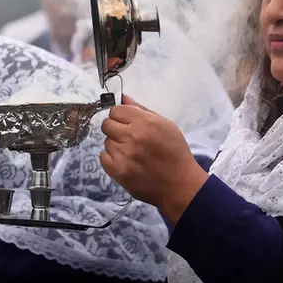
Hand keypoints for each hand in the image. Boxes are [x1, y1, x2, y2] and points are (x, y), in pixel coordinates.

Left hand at [99, 95, 207, 223]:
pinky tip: (126, 161)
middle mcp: (133, 137)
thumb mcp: (165, 125)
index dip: (121, 116)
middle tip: (128, 138)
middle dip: (116, 129)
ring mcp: (124, 154)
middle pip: (107, 124)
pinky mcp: (118, 171)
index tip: (127, 123)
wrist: (179, 184)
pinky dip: (111, 159)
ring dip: (116, 145)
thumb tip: (123, 98)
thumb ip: (142, 110)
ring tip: (132, 152)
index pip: (116, 110)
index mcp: (146, 123)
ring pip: (106, 141)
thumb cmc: (175, 153)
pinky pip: (103, 157)